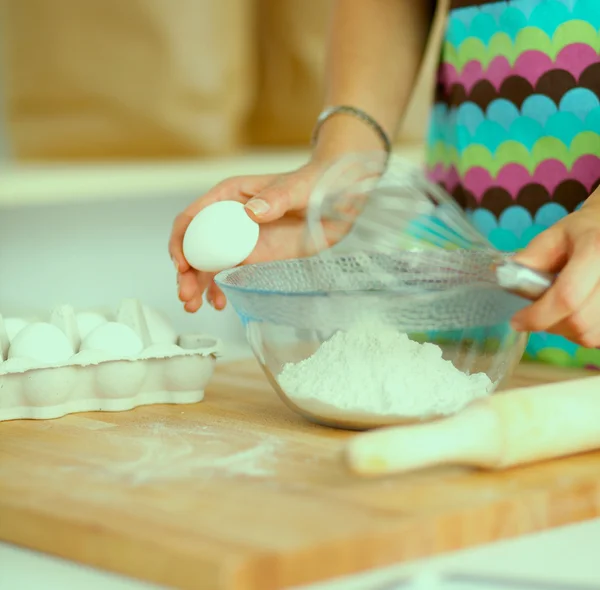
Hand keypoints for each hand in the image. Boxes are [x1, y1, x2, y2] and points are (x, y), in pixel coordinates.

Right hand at [168, 162, 323, 312]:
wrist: (338, 201)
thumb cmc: (313, 184)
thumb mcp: (297, 187)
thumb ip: (276, 197)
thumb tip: (252, 212)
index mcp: (229, 197)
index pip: (193, 218)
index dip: (182, 241)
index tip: (183, 263)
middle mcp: (229, 220)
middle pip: (196, 247)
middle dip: (186, 272)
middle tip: (186, 294)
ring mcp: (240, 241)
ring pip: (208, 265)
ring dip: (198, 285)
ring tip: (194, 305)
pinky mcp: (255, 257)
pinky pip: (230, 274)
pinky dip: (220, 289)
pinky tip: (219, 302)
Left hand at [510, 200, 599, 346]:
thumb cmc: (581, 233)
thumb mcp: (553, 236)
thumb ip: (530, 258)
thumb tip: (502, 276)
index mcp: (595, 250)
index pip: (566, 297)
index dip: (538, 316)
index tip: (517, 320)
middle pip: (580, 322)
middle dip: (549, 325)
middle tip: (535, 315)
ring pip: (591, 336)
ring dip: (567, 332)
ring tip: (558, 312)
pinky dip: (583, 334)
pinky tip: (576, 316)